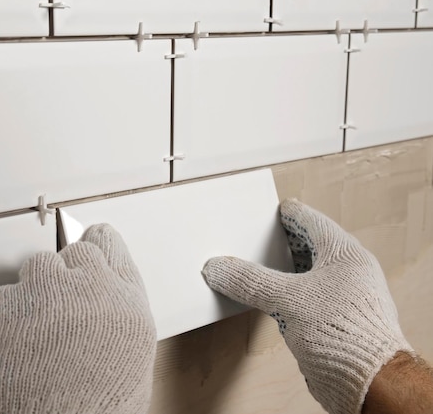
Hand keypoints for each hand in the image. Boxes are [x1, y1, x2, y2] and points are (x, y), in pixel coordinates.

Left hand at [0, 224, 155, 413]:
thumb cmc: (99, 407)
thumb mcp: (134, 357)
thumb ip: (120, 313)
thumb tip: (107, 299)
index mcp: (125, 300)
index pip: (109, 245)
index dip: (98, 244)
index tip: (91, 241)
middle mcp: (88, 286)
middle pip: (72, 251)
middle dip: (67, 273)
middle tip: (62, 304)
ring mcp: (45, 292)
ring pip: (36, 267)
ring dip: (36, 290)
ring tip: (38, 331)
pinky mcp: (6, 308)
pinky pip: (3, 297)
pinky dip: (6, 316)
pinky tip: (17, 343)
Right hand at [202, 199, 412, 413]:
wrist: (369, 381)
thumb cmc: (346, 335)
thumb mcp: (287, 299)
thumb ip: (250, 281)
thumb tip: (220, 268)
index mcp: (345, 254)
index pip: (313, 222)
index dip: (291, 214)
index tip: (277, 209)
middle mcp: (349, 273)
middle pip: (311, 247)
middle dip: (285, 243)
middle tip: (264, 236)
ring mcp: (345, 297)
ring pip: (310, 274)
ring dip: (286, 272)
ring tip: (264, 267)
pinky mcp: (338, 320)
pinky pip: (309, 298)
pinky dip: (290, 294)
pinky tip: (275, 300)